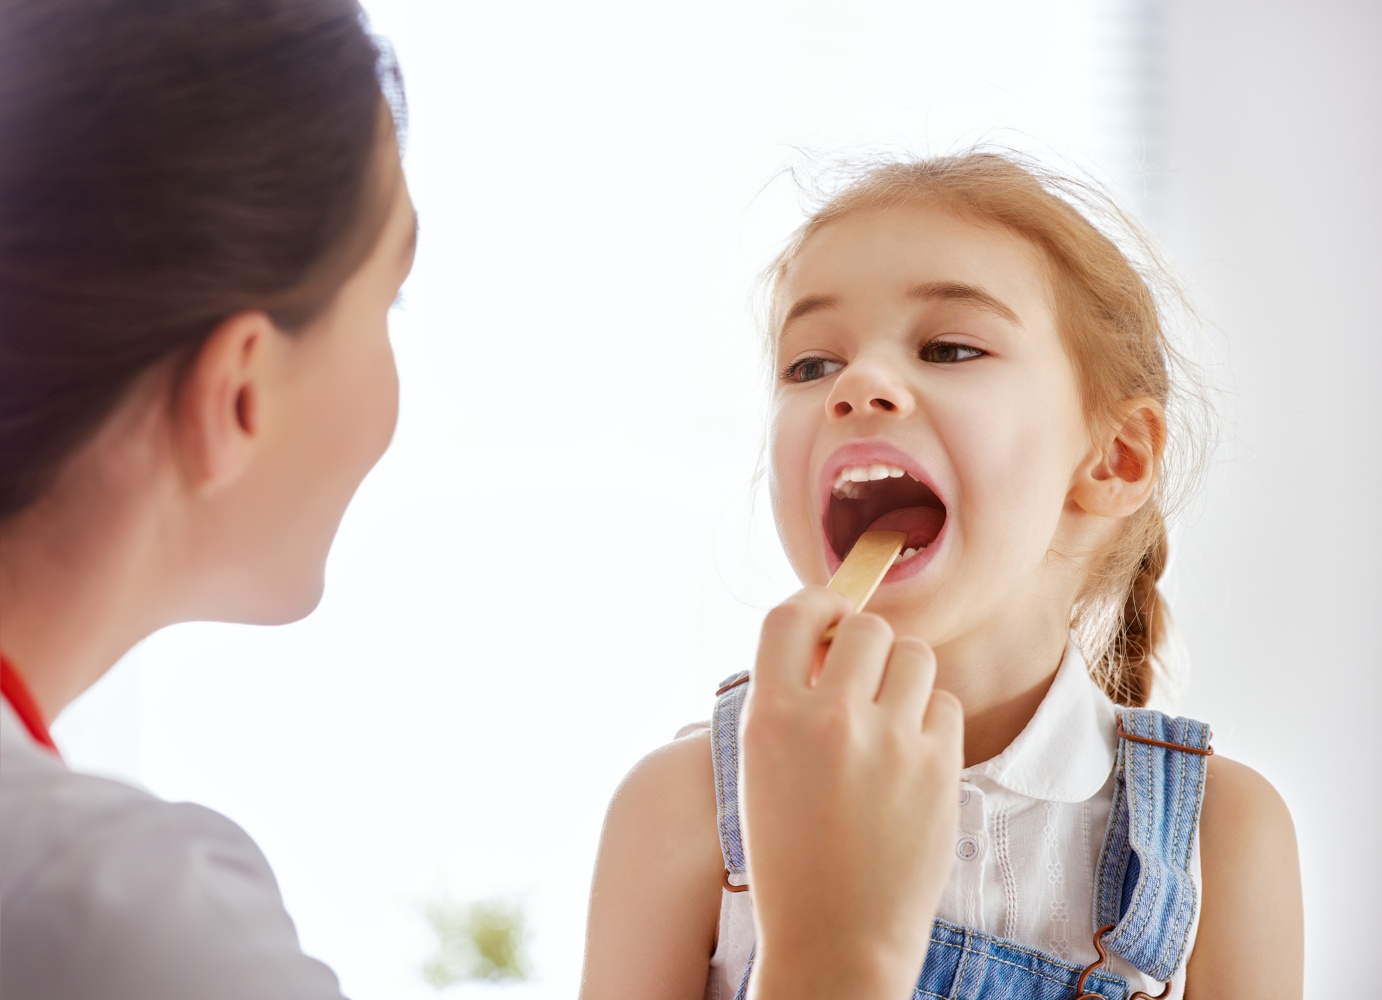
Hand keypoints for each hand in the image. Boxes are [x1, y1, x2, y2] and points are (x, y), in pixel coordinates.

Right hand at [740, 586, 962, 999]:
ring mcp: (889, 742)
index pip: (791, 614)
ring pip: (914, 655)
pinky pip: (944, 703)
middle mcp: (829, 720)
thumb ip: (787, 699)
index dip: (815, 602)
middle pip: (865, 626)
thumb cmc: (791, 854)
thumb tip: (828, 636)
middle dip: (865, 645)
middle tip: (861, 679)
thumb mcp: (760, 768)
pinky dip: (930, 720)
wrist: (837, 938)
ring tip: (889, 717)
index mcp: (770, 718)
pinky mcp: (939, 767)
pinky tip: (911, 757)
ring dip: (903, 675)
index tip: (829, 613)